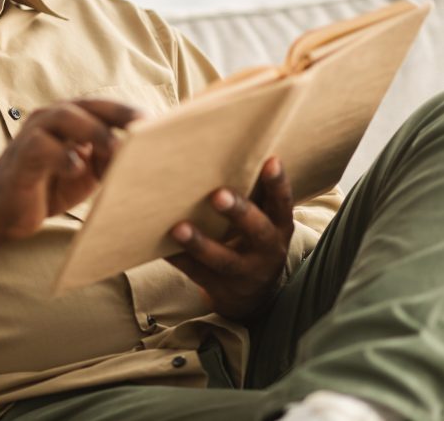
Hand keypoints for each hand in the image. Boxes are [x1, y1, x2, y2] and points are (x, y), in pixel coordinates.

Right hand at [0, 99, 141, 294]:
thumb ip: (108, 159)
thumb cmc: (46, 187)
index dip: (131, 112)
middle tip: (147, 127)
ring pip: (66, 118)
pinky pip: (43, 148)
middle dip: (120, 114)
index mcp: (70, 119)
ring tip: (117, 150)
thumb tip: (144, 155)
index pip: (105, 107)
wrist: (0, 213)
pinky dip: (63, 157)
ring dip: (95, 132)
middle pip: (89, 105)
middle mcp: (50, 119)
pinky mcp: (21, 157)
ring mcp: (33, 135)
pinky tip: (77, 170)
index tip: (162, 123)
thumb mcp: (86, 173)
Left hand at [166, 156, 294, 321]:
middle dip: (239, 212)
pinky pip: (196, 274)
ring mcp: (245, 273)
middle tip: (217, 194)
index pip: (282, 203)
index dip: (278, 183)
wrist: (250, 295)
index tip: (270, 160)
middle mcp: (268, 250)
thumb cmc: (248, 239)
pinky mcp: (221, 288)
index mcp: (279, 226)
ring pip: (223, 259)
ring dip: (200, 243)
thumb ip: (248, 193)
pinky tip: (160, 246)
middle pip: (258, 231)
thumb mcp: (260, 219)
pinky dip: (178, 259)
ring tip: (179, 228)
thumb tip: (213, 147)